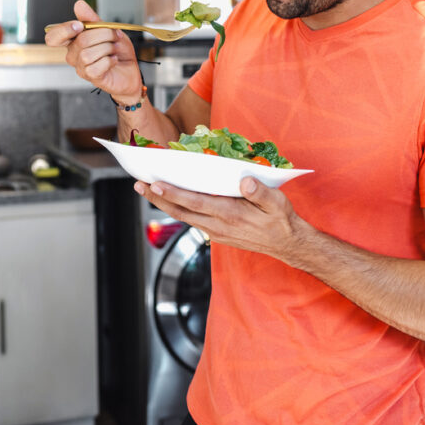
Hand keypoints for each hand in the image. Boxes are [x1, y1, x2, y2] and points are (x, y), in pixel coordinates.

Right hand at [44, 0, 143, 101]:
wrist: (131, 68)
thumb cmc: (117, 49)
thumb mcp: (107, 29)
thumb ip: (92, 19)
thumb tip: (78, 4)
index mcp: (73, 40)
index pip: (53, 37)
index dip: (63, 30)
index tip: (80, 25)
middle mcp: (73, 54)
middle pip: (81, 40)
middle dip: (104, 34)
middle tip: (115, 37)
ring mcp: (80, 67)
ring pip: (88, 54)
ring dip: (108, 48)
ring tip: (114, 50)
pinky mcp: (90, 77)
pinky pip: (95, 68)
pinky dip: (109, 61)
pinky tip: (114, 60)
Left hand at [134, 177, 309, 260]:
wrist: (286, 243)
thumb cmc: (281, 219)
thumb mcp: (277, 202)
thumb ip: (260, 191)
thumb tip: (245, 181)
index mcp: (230, 214)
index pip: (195, 203)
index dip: (174, 193)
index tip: (156, 183)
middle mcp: (218, 225)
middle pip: (181, 211)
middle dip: (158, 198)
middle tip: (138, 184)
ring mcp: (215, 231)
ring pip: (183, 216)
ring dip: (163, 203)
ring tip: (147, 189)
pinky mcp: (216, 233)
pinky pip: (192, 219)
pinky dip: (177, 208)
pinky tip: (170, 199)